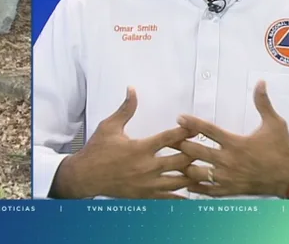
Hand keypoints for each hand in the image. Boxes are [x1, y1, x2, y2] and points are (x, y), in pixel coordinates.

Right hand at [54, 87, 194, 198]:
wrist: (85, 176)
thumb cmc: (96, 151)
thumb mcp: (109, 126)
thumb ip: (125, 109)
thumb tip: (132, 90)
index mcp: (140, 148)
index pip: (171, 138)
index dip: (187, 131)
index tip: (197, 128)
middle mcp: (147, 167)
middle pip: (182, 161)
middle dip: (195, 155)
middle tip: (204, 150)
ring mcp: (148, 183)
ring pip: (180, 181)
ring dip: (193, 175)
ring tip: (203, 170)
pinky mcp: (145, 195)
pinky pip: (170, 198)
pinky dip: (183, 196)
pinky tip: (192, 192)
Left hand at [177, 81, 288, 197]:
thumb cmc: (283, 150)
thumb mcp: (275, 124)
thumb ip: (263, 103)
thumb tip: (260, 83)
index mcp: (236, 143)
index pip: (208, 130)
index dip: (191, 123)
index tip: (179, 118)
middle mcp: (228, 161)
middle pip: (195, 152)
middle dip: (180, 145)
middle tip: (170, 140)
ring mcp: (227, 177)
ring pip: (195, 173)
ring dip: (184, 166)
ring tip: (175, 160)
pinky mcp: (229, 190)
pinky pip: (205, 190)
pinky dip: (193, 186)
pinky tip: (186, 181)